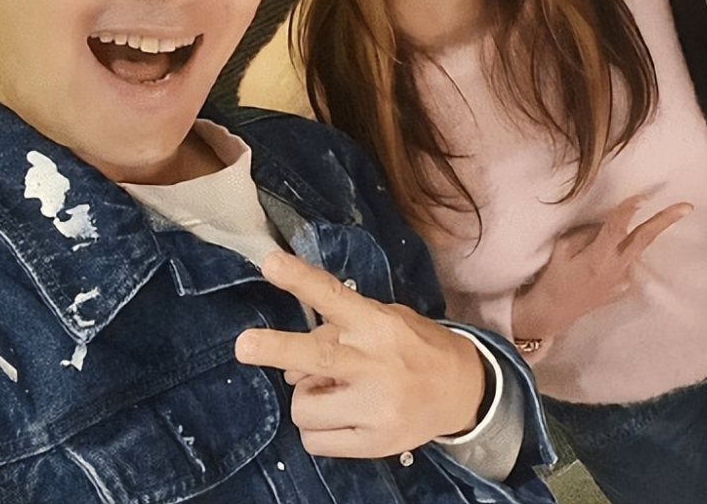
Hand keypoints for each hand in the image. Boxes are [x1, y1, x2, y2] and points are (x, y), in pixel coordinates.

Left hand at [235, 251, 484, 457]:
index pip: (334, 296)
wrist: (463, 391)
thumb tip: (291, 363)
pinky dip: (317, 429)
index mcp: (377, 324)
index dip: (300, 279)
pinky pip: (316, 441)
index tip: (270, 263)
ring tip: (329, 391)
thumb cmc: (416, 347)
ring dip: (305, 399)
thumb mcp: (386, 321)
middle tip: (243, 345)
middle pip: (316, 356)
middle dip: (275, 349)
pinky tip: (338, 416)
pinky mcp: (374, 443)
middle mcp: (374, 363)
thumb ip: (341, 333)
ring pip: (305, 408)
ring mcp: (375, 406)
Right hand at [511, 196, 690, 346]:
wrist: (554, 312)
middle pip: (644, 239)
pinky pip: (626, 262)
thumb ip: (587, 233)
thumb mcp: (563, 248)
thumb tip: (606, 221)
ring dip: (638, 234)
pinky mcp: (623, 288)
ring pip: (636, 249)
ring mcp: (622, 280)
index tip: (644, 197)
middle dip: (666, 220)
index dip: (629, 211)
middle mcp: (615, 269)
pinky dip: (620, 253)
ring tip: (629, 228)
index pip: (617, 229)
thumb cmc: (554, 277)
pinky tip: (601, 261)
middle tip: (688, 206)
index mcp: (597, 258)